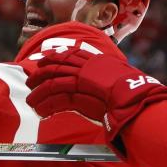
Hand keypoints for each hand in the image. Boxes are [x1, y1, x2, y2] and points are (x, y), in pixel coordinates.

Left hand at [26, 50, 166, 138]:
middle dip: (41, 73)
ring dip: (39, 93)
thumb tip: (102, 84)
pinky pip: (56, 99)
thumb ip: (107, 78)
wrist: (136, 97)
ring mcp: (80, 79)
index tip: (44, 58)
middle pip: (57, 66)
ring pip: (52, 83)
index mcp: (97, 61)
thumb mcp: (119, 77)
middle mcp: (86, 67)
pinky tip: (41, 112)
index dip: (55, 56)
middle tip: (30, 79)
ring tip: (31, 101)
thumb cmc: (134, 91)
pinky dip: (47, 106)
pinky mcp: (77, 94)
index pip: (71, 54)